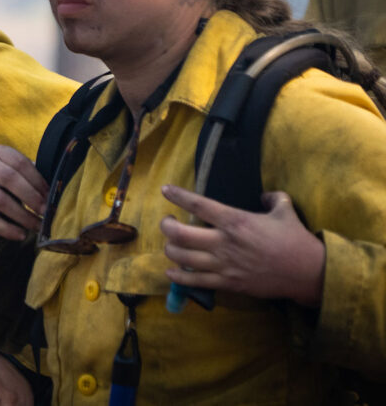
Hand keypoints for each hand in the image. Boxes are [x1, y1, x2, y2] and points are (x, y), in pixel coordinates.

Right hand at [0, 146, 47, 253]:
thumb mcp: (14, 173)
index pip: (21, 163)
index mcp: (0, 153)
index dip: (38, 181)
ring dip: (23, 216)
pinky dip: (7, 229)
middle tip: (46, 212)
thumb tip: (58, 189)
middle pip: (10, 179)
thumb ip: (32, 177)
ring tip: (37, 226)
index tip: (52, 197)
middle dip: (32, 197)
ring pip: (0, 200)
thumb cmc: (3, 184)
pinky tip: (21, 235)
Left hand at [160, 186, 325, 306]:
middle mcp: (224, 242)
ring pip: (182, 258)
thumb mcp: (285, 210)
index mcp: (236, 221)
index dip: (179, 196)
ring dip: (170, 249)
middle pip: (180, 234)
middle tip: (168, 222)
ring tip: (171, 244)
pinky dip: (177, 277)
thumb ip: (271, 198)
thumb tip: (264, 195)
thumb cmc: (296, 240)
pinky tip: (171, 271)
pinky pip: (194, 281)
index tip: (165, 190)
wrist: (308, 273)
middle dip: (167, 226)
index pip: (199, 204)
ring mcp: (224, 265)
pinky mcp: (228, 283)